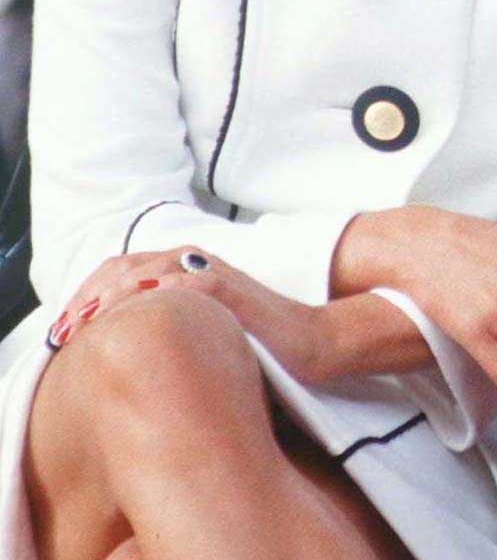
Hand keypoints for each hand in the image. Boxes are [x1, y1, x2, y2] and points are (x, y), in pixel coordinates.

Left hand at [44, 247, 325, 380]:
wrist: (313, 341)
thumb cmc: (260, 342)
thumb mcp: (202, 330)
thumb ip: (169, 326)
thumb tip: (125, 353)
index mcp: (186, 270)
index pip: (121, 269)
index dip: (87, 294)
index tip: (63, 328)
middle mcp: (197, 264)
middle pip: (124, 266)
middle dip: (88, 295)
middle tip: (64, 330)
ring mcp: (215, 273)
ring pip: (147, 270)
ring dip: (110, 295)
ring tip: (84, 325)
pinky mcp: (233, 289)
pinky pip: (187, 284)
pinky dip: (155, 294)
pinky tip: (134, 316)